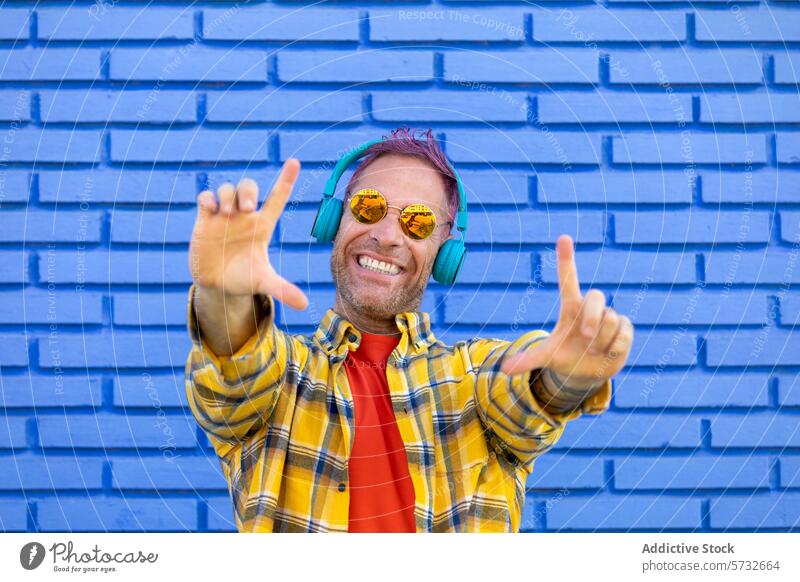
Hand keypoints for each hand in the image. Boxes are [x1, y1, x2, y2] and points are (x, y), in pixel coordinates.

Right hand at [188, 159, 308, 310]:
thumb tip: (304, 304)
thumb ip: (283, 290)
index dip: (285, 179)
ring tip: (227, 214)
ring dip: (227, 196)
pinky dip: (208, 199)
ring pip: (227, 189)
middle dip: (247, 191)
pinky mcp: (204, 220)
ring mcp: (224, 216)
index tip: (294, 162)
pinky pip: (205, 197)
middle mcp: (244, 216)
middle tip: (247, 208)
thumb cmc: (245, 279)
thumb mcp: (263, 282)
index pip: (276, 197)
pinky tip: (210, 211)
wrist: (217, 285)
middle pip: (248, 187)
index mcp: (263, 226)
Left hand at [500, 234, 632, 385]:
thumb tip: (504, 369)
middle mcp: (590, 308)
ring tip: (593, 350)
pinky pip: (623, 332)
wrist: (587, 372)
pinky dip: (613, 348)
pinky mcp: (625, 327)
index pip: (568, 279)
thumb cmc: (565, 357)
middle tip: (585, 337)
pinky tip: (607, 352)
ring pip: (610, 320)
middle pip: (597, 296)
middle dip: (593, 317)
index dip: (566, 259)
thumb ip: (528, 360)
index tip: (563, 237)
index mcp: (570, 308)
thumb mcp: (546, 357)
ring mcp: (609, 316)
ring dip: (600, 341)